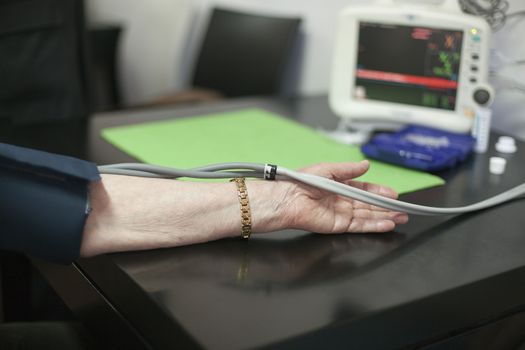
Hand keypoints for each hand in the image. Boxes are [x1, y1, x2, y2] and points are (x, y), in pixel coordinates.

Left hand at [279, 160, 407, 233]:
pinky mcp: (339, 225)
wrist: (289, 198)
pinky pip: (360, 226)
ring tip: (401, 217)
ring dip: (385, 217)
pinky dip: (375, 225)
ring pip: (368, 216)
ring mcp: (341, 214)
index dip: (379, 192)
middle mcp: (342, 201)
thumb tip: (366, 164)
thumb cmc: (303, 181)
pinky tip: (388, 224)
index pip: (364, 190)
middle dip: (386, 207)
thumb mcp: (329, 169)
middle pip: (369, 205)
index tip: (393, 194)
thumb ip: (349, 169)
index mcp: (339, 186)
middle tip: (402, 207)